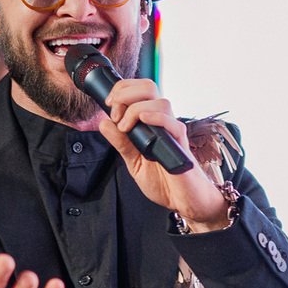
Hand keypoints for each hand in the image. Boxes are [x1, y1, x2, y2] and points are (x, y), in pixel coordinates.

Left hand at [97, 78, 229, 230]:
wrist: (183, 200)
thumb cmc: (164, 181)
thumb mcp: (133, 162)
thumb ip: (121, 143)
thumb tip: (104, 123)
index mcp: (150, 123)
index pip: (139, 90)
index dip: (122, 90)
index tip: (109, 104)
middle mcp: (162, 122)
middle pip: (149, 87)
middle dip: (125, 93)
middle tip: (115, 112)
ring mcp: (172, 131)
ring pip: (160, 101)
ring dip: (136, 108)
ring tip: (126, 127)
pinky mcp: (181, 144)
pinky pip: (173, 123)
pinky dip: (156, 118)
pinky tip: (143, 121)